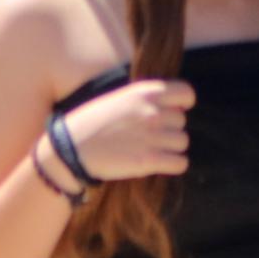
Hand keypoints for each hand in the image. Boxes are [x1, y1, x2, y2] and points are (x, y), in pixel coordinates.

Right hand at [59, 78, 192, 179]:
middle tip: (149, 135)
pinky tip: (157, 163)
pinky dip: (173, 165)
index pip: (186, 93)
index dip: (183, 104)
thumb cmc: (91, 121)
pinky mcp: (149, 160)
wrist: (72, 147)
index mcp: (144, 92)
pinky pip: (181, 163)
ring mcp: (152, 136)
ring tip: (150, 149)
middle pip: (182, 122)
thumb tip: (172, 108)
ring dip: (170, 147)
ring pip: (182, 142)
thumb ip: (144, 100)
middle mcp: (152, 112)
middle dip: (169, 129)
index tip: (173, 111)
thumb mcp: (118, 98)